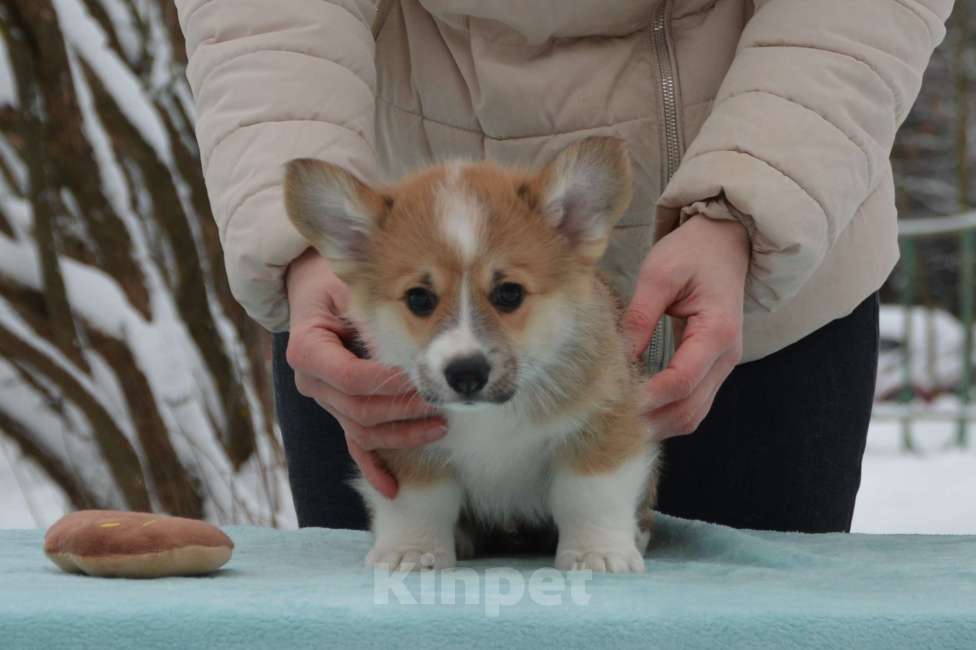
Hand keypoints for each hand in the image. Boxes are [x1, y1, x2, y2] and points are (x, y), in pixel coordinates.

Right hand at [285, 249, 446, 498]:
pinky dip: (373, 468)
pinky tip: (394, 488)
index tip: (423, 376)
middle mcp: (311, 381)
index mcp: (309, 349)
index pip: (352, 379)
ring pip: (362, 431)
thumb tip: (410, 299)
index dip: (389, 384)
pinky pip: (354, 446)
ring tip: (440, 425)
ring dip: (402, 435)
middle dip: (404, 411)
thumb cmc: (337, 281)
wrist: (317, 292)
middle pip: (360, 410)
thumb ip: (368, 296)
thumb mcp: (346, 281)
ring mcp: (324, 401)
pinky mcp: (338, 411)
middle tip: (443, 402)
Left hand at [623, 215, 748, 440]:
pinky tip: (639, 411)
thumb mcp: (659, 274)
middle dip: (650, 420)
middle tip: (608, 423)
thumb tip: (617, 357)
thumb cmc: (693, 251)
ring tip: (619, 424)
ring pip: (693, 414)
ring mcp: (723, 366)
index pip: (681, 380)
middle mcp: (727, 356)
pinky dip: (667, 413)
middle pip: (689, 409)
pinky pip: (693, 403)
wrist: (726, 241)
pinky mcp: (713, 367)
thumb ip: (640, 316)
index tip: (613, 401)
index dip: (647, 396)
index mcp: (717, 331)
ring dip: (658, 424)